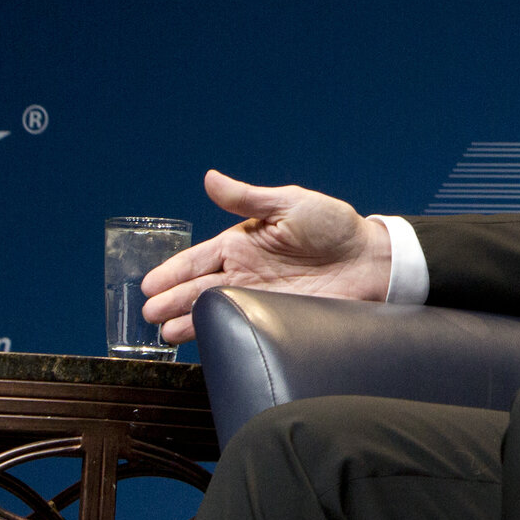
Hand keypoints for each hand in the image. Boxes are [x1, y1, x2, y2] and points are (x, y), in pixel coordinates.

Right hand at [136, 170, 393, 343]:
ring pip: (215, 311)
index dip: (172, 272)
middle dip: (171, 301)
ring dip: (188, 322)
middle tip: (148, 315)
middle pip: (198, 289)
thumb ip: (247, 198)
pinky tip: (205, 341)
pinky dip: (222, 333)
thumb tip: (210, 178)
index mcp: (242, 243)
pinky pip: (243, 326)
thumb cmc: (333, 224)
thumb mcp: (288, 203)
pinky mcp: (279, 316)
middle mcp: (245, 272)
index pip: (197, 259)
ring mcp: (260, 296)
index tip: (148, 286)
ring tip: (164, 334)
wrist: (371, 259)